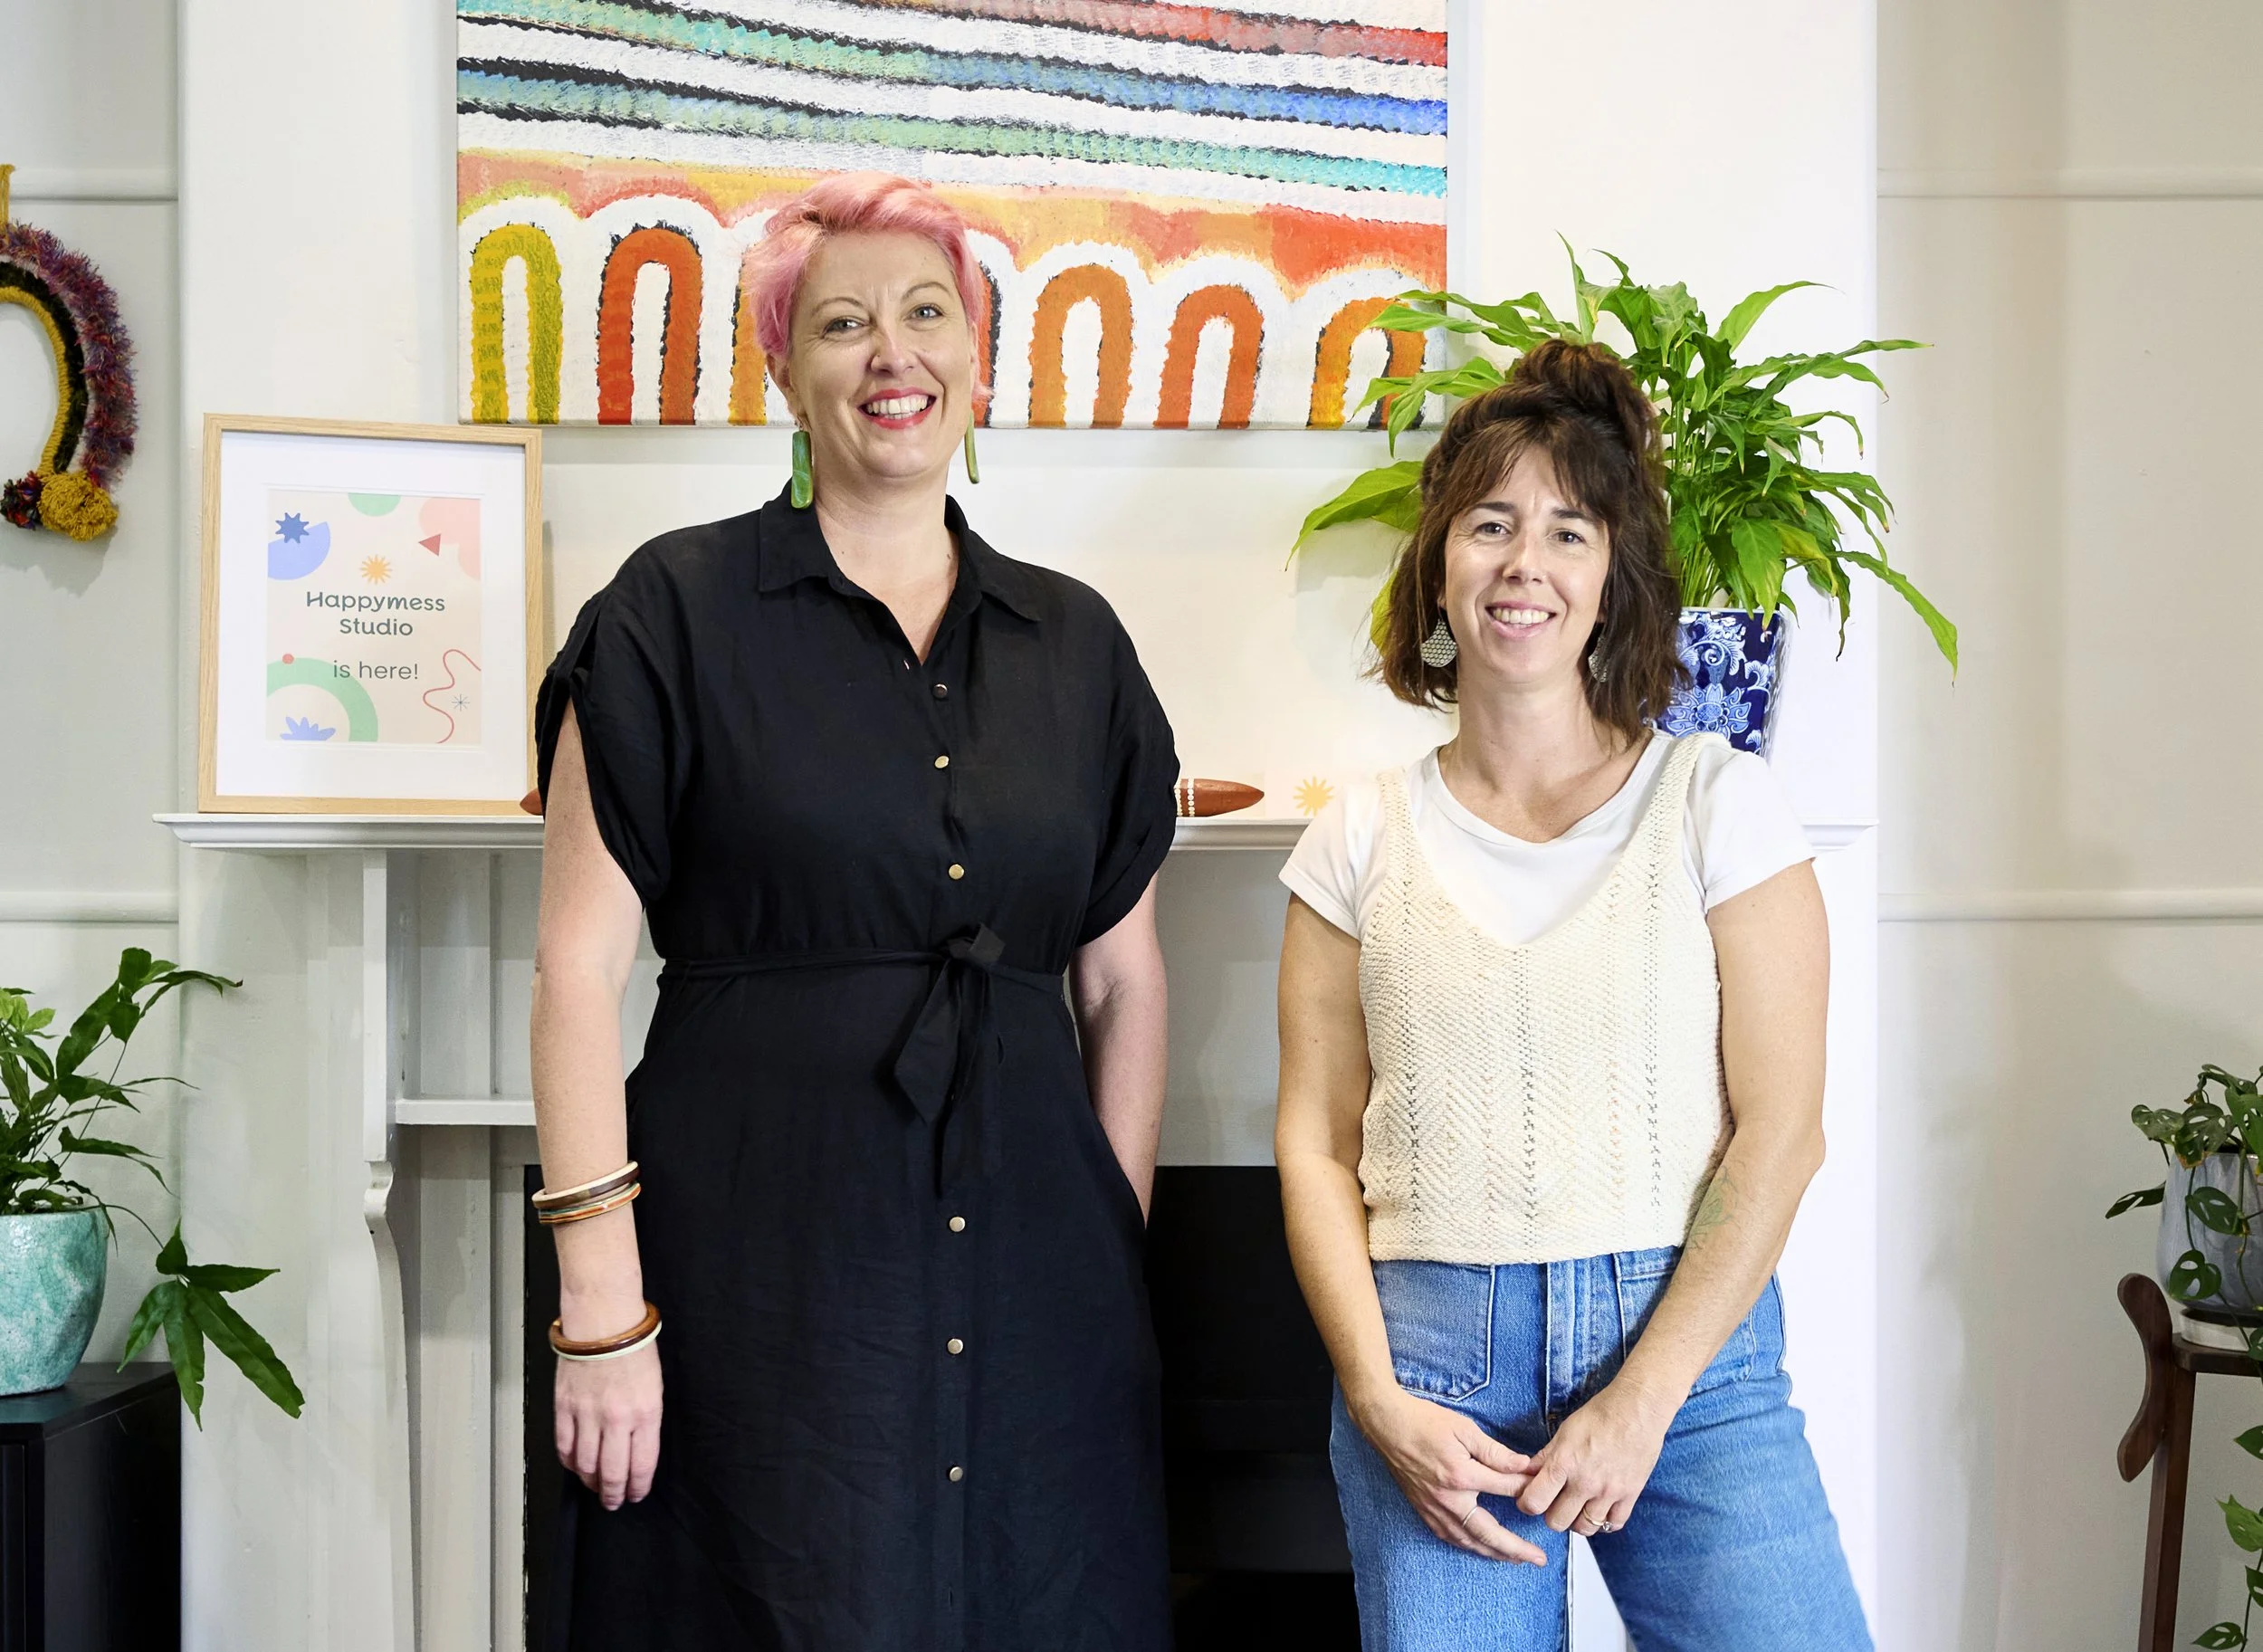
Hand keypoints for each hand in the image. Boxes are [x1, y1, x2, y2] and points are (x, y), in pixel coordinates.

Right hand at [555, 1340, 662, 1510]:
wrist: (603, 1321)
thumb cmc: (634, 1347)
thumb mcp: (654, 1388)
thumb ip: (646, 1422)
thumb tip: (636, 1450)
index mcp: (645, 1414)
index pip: (641, 1465)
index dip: (638, 1487)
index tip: (636, 1495)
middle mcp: (616, 1419)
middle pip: (612, 1473)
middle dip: (613, 1494)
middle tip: (613, 1502)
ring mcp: (587, 1415)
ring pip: (585, 1465)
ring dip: (590, 1482)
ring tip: (595, 1488)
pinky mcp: (564, 1408)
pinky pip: (564, 1446)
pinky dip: (569, 1462)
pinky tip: (575, 1466)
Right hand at [1353, 1386, 1544, 1563]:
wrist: (1387, 1424)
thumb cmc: (1423, 1421)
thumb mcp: (1464, 1428)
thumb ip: (1494, 1451)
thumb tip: (1522, 1465)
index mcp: (1461, 1475)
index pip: (1505, 1489)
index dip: (1527, 1489)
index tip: (1543, 1491)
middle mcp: (1448, 1499)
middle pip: (1489, 1532)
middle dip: (1516, 1548)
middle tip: (1538, 1558)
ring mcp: (1434, 1508)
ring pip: (1469, 1540)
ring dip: (1494, 1553)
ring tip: (1515, 1559)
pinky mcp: (1423, 1509)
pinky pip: (1449, 1536)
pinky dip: (1468, 1546)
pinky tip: (1479, 1547)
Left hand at [1515, 1378, 1671, 1536]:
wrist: (1637, 1409)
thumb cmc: (1600, 1414)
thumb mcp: (1565, 1431)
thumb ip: (1545, 1457)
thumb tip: (1527, 1472)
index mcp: (1563, 1463)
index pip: (1534, 1502)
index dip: (1527, 1504)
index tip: (1530, 1499)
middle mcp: (1585, 1482)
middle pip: (1557, 1522)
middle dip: (1551, 1514)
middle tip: (1554, 1503)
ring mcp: (1608, 1492)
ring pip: (1584, 1529)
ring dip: (1577, 1521)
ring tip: (1578, 1506)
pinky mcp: (1630, 1495)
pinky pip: (1614, 1525)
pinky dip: (1605, 1521)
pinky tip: (1600, 1508)